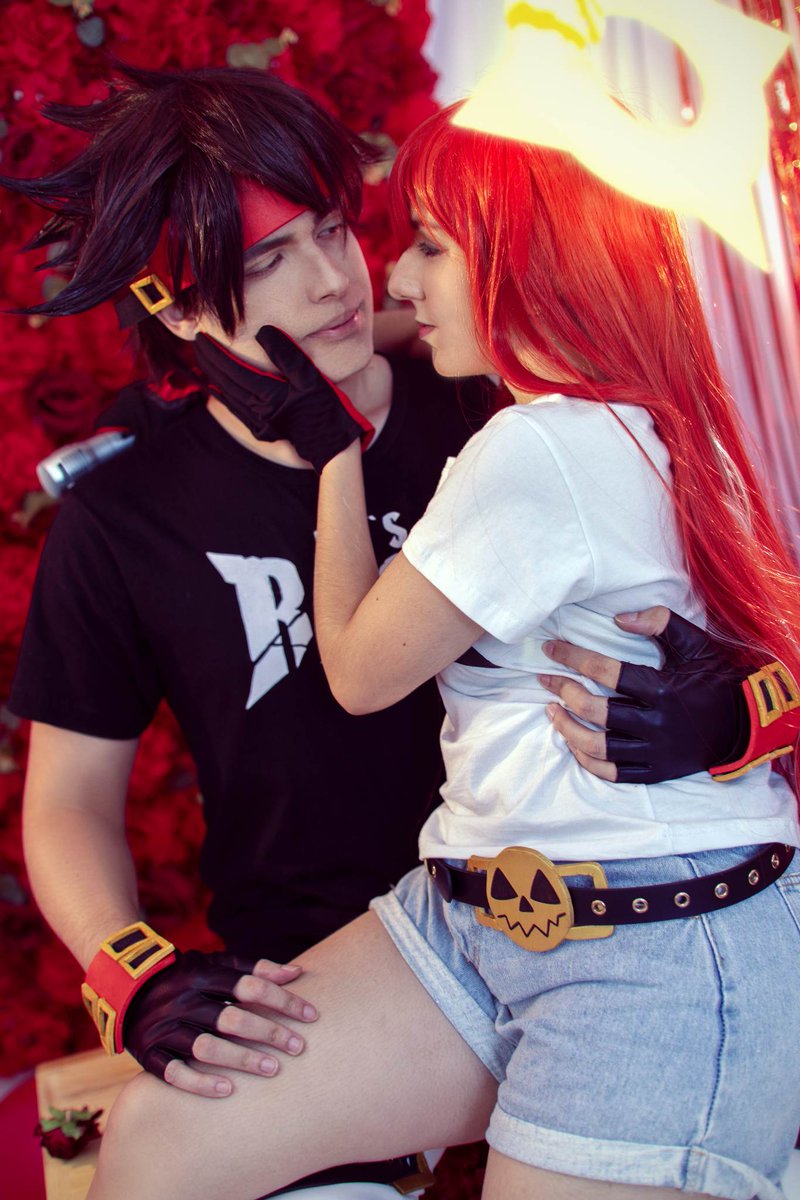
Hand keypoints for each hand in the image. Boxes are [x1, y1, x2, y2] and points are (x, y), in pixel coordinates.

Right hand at [124, 950, 317, 1097]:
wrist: (123, 988)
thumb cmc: (184, 977)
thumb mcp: (213, 964)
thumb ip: (253, 969)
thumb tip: (297, 972)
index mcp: (202, 974)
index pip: (250, 985)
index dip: (283, 1000)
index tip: (312, 1015)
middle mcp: (183, 1000)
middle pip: (232, 1017)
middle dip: (270, 1032)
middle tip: (300, 1047)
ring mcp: (164, 1028)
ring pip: (206, 1046)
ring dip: (242, 1058)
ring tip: (273, 1069)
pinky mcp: (148, 1053)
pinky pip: (173, 1073)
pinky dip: (200, 1083)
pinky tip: (227, 1091)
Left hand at [193, 329, 372, 469]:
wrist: (333, 446)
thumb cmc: (327, 409)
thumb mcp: (312, 377)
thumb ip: (286, 353)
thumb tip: (262, 330)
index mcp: (266, 394)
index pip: (231, 368)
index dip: (214, 352)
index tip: (200, 336)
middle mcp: (257, 410)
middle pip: (225, 382)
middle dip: (209, 361)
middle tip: (196, 343)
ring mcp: (259, 423)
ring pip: (228, 396)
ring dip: (214, 377)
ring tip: (205, 360)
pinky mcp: (264, 431)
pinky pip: (237, 411)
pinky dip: (225, 397)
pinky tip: (221, 390)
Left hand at [539, 606, 748, 782]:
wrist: (746, 725)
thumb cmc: (716, 679)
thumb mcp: (695, 644)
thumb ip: (660, 623)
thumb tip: (619, 619)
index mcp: (664, 689)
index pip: (607, 672)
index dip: (574, 658)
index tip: (551, 649)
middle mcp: (656, 724)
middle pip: (596, 711)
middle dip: (564, 692)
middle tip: (545, 679)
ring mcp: (655, 751)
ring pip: (599, 747)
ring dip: (568, 729)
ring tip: (550, 711)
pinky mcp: (656, 771)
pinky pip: (613, 773)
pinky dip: (588, 762)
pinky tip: (572, 744)